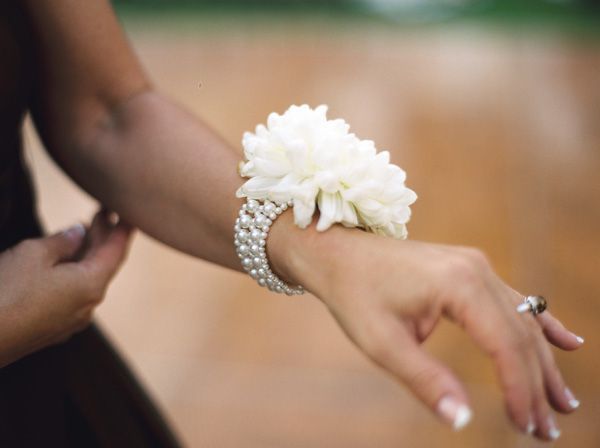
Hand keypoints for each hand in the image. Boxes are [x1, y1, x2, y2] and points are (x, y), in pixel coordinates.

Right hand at [0, 210, 131, 366]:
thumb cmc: (4, 292)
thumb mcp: (33, 254)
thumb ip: (62, 241)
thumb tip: (79, 232)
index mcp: (91, 285)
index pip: (116, 251)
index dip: (123, 230)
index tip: (128, 213)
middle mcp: (89, 306)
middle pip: (104, 266)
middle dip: (103, 238)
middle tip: (102, 213)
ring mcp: (72, 321)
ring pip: (88, 281)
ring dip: (87, 255)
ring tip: (84, 230)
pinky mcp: (53, 328)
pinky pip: (73, 295)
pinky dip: (74, 273)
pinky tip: (63, 262)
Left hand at [269, 214, 582, 440]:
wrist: (338, 253)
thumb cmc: (355, 295)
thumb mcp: (382, 344)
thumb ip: (424, 380)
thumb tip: (460, 420)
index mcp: (458, 285)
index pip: (505, 346)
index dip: (519, 390)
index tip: (525, 427)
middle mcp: (476, 270)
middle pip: (520, 334)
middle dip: (535, 383)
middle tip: (547, 430)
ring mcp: (475, 266)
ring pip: (521, 320)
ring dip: (541, 361)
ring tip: (563, 402)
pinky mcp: (469, 269)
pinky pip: (513, 300)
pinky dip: (539, 324)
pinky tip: (568, 341)